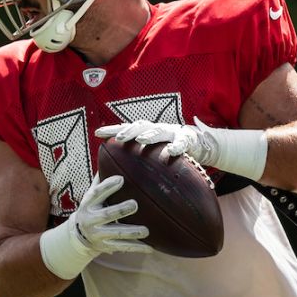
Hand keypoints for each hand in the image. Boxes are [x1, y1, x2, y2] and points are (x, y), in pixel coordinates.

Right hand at [39, 174, 151, 279]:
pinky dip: (137, 248)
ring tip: (146, 230)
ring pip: (116, 234)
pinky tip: (150, 247)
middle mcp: (91, 219)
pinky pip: (123, 247)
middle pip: (106, 215)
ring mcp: (99, 234)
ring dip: (131, 232)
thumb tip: (110, 153)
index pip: (97, 193)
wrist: (78, 236)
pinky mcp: (106, 246)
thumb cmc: (92, 208)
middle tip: (135, 204)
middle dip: (120, 210)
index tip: (121, 179)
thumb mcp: (91, 195)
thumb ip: (101, 180)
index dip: (108, 186)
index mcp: (89, 203)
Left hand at [95, 118, 213, 163]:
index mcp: (147, 131)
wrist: (199, 144)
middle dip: (129, 130)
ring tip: (141, 139)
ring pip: (160, 130)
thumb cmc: (171, 150)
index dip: (112, 130)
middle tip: (118, 138)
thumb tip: (114, 171)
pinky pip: (182, 143)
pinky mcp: (188, 139)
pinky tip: (171, 152)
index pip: (127, 128)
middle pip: (141, 126)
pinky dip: (176, 146)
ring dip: (150, 134)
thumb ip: (138, 158)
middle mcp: (158, 128)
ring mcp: (172, 132)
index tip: (97, 133)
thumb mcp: (153, 153)